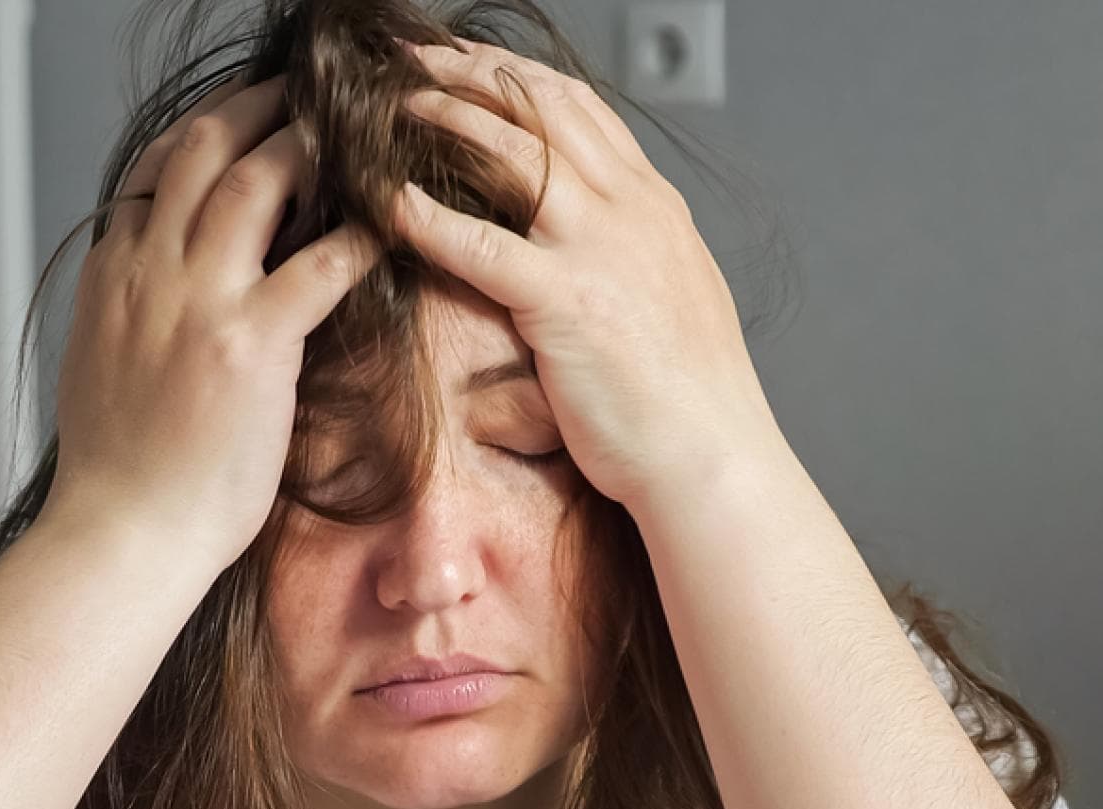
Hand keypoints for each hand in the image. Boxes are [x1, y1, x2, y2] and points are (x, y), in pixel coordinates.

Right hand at [44, 72, 383, 567]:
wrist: (122, 533)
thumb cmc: (119, 475)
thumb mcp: (100, 370)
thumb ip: (129, 316)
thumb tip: (155, 300)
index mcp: (111, 277)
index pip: (153, 171)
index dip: (203, 135)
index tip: (238, 122)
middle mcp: (149, 272)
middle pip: (203, 149)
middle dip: (258, 108)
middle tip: (303, 96)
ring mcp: (198, 302)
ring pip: (255, 182)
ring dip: (308, 148)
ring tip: (350, 137)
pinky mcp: (251, 344)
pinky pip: (319, 266)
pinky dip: (357, 237)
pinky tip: (386, 229)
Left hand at [390, 39, 776, 515]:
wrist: (712, 455)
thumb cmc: (687, 399)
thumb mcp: (670, 300)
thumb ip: (626, 258)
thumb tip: (585, 258)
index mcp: (654, 207)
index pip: (582, 111)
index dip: (518, 78)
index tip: (470, 63)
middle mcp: (631, 211)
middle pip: (543, 107)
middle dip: (474, 72)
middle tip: (415, 59)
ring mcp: (601, 250)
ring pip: (513, 152)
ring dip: (447, 118)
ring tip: (393, 107)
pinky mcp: (567, 302)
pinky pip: (482, 243)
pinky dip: (429, 217)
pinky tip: (389, 204)